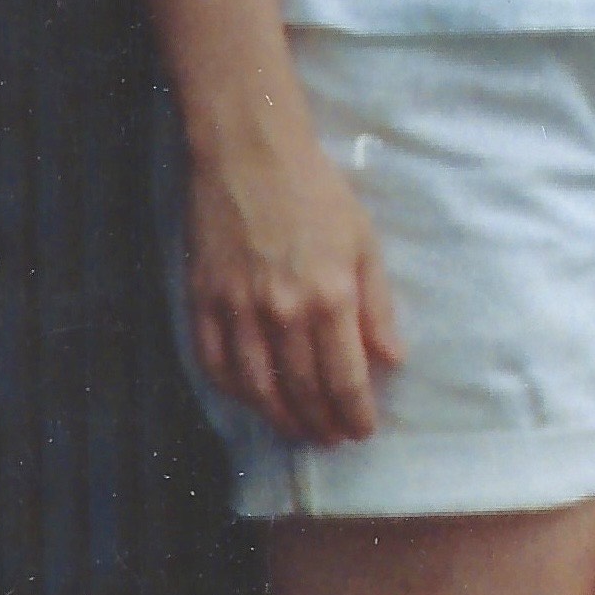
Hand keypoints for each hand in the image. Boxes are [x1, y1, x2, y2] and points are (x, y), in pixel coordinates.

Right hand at [179, 111, 402, 445]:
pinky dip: (234, 391)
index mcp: (329, 298)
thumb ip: (377, 306)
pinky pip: (214, 362)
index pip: (344, 378)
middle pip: (301, 390)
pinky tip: (252, 399)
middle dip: (320, 422)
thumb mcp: (364, 244)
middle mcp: (281, 312)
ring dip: (279, 417)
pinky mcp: (202, 300)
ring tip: (299, 430)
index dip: (354, 412)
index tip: (362, 430)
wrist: (250, 156)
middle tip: (333, 438)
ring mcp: (236, 309)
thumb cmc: (317, 194)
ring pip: (256, 387)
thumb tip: (391, 359)